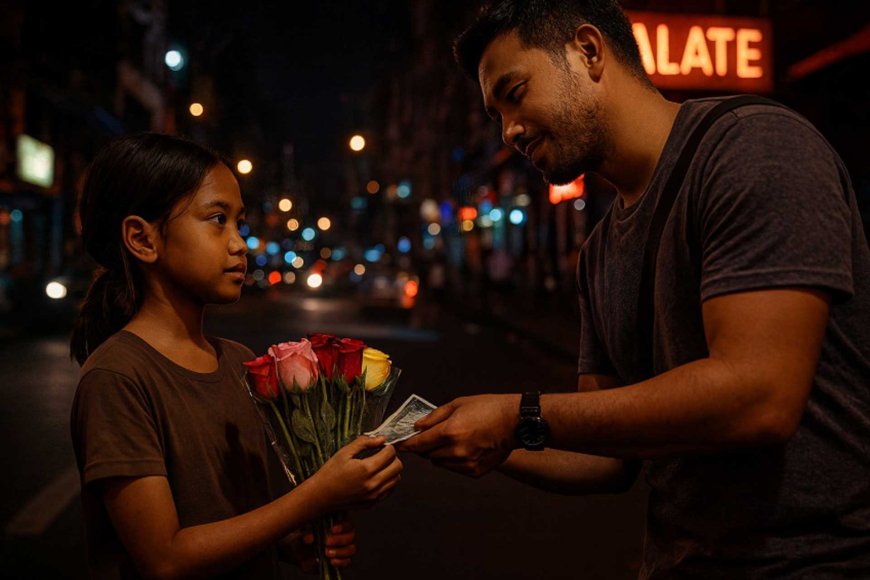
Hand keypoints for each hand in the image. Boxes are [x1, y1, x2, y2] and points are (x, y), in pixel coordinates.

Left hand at [286, 519, 356, 572]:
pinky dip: (340, 562)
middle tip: (326, 542)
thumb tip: (309, 538)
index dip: (342, 526)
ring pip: (352, 548)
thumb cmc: (305, 537)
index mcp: (338, 522)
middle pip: (351, 535)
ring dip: (340, 551)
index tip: (332, 529)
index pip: (347, 522)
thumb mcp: (304, 533)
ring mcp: (345, 548)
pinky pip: (347, 561)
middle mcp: (344, 534)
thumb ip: (307, 534)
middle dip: (339, 539)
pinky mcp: (342, 560)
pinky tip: (331, 561)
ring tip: (327, 553)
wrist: (300, 551)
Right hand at [312, 436, 402, 511]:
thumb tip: (381, 438)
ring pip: (396, 479)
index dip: (388, 446)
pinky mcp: (372, 503)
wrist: (320, 496)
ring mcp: (374, 496)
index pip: (390, 454)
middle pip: (398, 466)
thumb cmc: (330, 473)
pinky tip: (378, 477)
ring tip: (380, 465)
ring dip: (392, 470)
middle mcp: (373, 484)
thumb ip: (364, 442)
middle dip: (393, 457)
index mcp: (366, 469)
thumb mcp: (344, 452)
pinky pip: (390, 490)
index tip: (381, 445)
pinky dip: (388, 481)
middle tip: (382, 454)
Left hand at [398, 394, 519, 476]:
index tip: (400, 444)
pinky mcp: (475, 471)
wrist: (516, 422)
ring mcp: (466, 463)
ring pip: (439, 463)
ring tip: (451, 440)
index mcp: (450, 432)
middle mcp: (456, 451)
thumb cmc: (488, 408)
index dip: (407, 444)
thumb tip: (417, 426)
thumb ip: (435, 417)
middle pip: (427, 455)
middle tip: (430, 436)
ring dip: (438, 454)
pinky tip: (462, 448)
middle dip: (425, 446)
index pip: (419, 443)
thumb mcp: (458, 404)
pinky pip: (454, 468)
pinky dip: (452, 460)